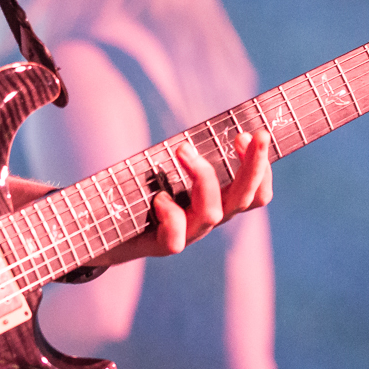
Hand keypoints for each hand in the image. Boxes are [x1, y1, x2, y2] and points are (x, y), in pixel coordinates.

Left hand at [100, 129, 274, 266]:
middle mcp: (208, 218)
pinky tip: (159, 197)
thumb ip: (187, 151)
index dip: (261, 166)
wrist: (107, 232)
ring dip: (203, 177)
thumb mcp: (168, 166)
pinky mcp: (161, 245)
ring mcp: (188, 234)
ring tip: (183, 149)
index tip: (251, 133)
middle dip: (252, 165)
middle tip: (246, 133)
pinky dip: (171, 215)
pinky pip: (176, 238)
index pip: (256, 192)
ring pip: (212, 213)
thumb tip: (197, 123)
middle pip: (246, 199)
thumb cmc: (140, 191)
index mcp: (218, 200)